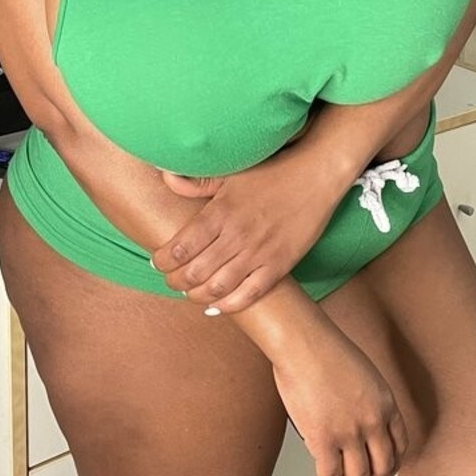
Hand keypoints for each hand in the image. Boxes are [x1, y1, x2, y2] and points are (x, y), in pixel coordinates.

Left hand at [149, 141, 347, 313]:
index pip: (181, 247)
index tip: (158, 262)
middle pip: (194, 272)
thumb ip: (197, 182)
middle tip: (171, 280)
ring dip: (197, 295)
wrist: (316, 174)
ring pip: (218, 288)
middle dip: (175, 281)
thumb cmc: (272, 170)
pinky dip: (229, 305)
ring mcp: (259, 252)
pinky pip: (250, 294)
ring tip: (191, 292)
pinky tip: (217, 305)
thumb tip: (166, 179)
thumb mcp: (230, 171)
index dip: (163, 260)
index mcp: (221, 212)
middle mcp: (237, 235)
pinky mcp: (280, 264)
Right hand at [272, 318, 407, 475]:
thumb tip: (354, 415)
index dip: (393, 464)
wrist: (304, 343)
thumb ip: (365, 398)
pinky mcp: (324, 440)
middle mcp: (373, 421)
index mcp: (385, 402)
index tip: (387, 474)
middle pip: (382, 466)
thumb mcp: (362, 372)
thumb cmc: (325, 348)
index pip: (399, 443)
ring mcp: (350, 433)